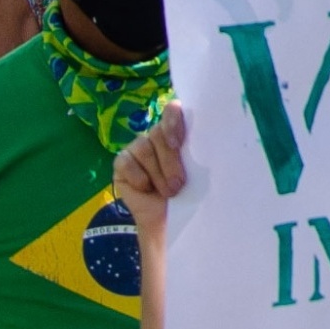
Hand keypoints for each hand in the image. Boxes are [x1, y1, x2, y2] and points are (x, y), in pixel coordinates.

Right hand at [112, 99, 190, 239]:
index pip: (172, 110)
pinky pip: (126, 162)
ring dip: (157, 173)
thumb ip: (196, 150)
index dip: (173, 121)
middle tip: (178, 184)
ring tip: (168, 192)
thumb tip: (207, 139)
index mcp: (177, 131)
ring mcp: (137, 147)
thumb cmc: (188, 192)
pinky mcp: (122, 163)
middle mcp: (156, 135)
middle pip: (158, 133)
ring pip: (144, 147)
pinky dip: (138, 177)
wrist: (168, 218)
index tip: (178, 143)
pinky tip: (146, 189)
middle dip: (169, 161)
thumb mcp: (196, 169)